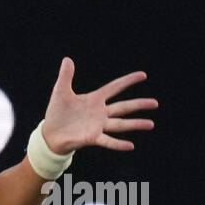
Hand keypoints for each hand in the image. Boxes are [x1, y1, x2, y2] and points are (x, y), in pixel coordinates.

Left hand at [41, 57, 157, 153]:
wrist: (50, 133)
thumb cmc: (56, 113)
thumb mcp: (61, 92)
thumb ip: (66, 77)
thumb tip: (67, 59)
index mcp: (95, 99)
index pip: (115, 87)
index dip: (128, 81)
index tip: (143, 75)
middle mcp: (100, 113)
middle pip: (123, 107)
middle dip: (139, 104)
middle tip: (155, 103)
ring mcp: (98, 126)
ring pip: (120, 124)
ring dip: (135, 124)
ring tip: (151, 124)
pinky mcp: (92, 138)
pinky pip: (108, 141)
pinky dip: (118, 144)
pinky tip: (131, 146)